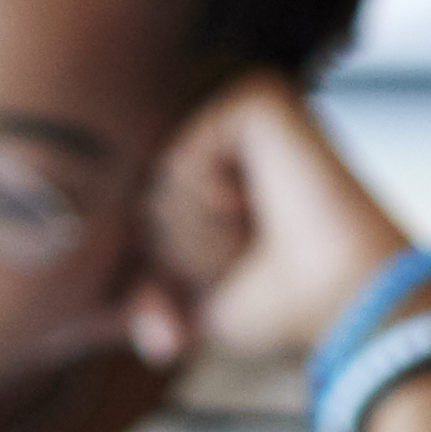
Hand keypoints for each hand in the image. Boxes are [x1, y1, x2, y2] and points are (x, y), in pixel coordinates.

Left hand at [114, 71, 428, 373]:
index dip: (156, 264)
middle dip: (175, 246)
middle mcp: (234, 131)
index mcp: (220, 169)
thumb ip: (140, 300)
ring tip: (249, 231)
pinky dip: (207, 194)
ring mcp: (248, 109)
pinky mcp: (261, 97)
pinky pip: (187, 148)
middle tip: (238, 256)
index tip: (191, 306)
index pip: (140, 210)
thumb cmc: (280, 304)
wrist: (340, 300)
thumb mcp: (188, 304)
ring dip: (193, 227)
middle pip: (143, 190)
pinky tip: (249, 203)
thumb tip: (90, 333)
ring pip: (161, 172)